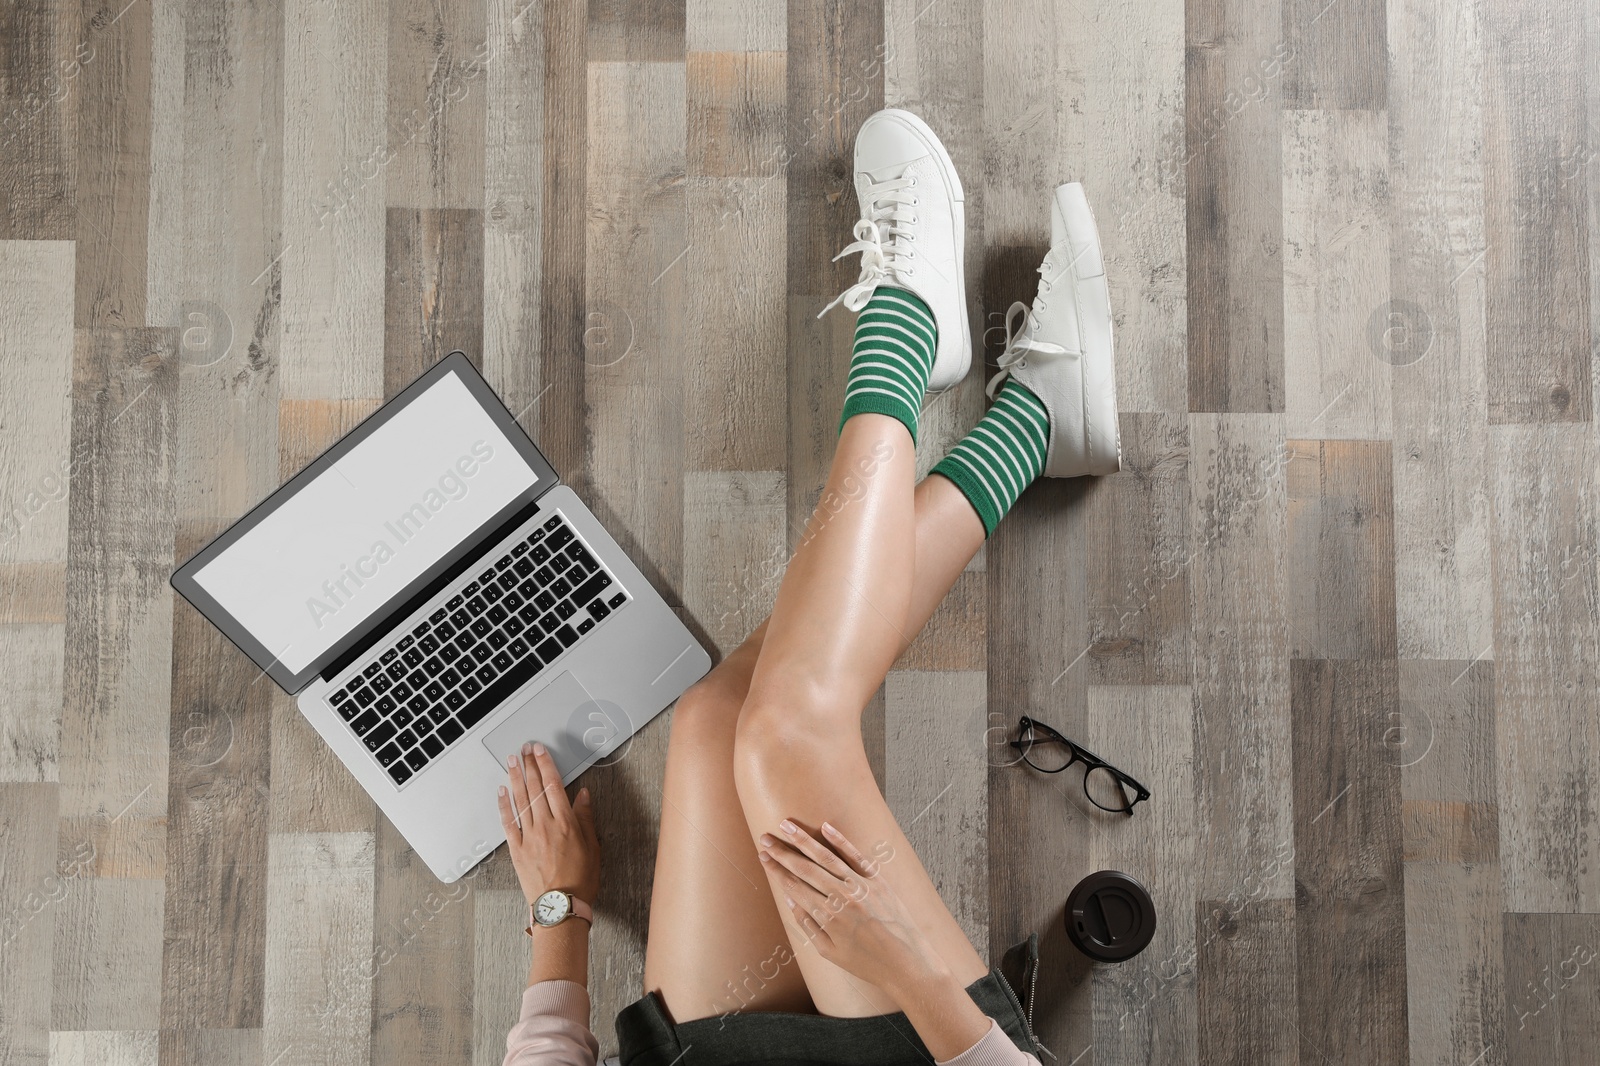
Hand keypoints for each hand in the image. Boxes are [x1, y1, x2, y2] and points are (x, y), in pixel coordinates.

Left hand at [498, 741, 599, 906]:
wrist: (560, 906)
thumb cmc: (580, 880)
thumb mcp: (592, 847)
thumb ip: (585, 818)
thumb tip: (582, 795)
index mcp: (566, 823)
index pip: (553, 785)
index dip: (546, 765)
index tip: (540, 751)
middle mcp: (546, 826)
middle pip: (535, 788)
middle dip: (529, 765)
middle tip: (524, 749)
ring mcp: (529, 837)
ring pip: (520, 800)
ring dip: (515, 778)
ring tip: (512, 761)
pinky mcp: (516, 849)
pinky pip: (508, 822)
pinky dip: (504, 805)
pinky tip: (502, 791)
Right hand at [758, 820, 948, 998]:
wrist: (908, 963)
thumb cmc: (867, 963)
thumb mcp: (830, 953)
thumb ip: (808, 925)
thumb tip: (790, 900)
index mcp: (827, 917)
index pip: (794, 887)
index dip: (776, 870)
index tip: (763, 857)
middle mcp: (842, 897)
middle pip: (805, 869)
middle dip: (783, 852)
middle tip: (765, 838)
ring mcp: (861, 886)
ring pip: (826, 857)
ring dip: (804, 840)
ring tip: (786, 825)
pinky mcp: (878, 880)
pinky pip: (856, 856)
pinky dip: (840, 840)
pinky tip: (825, 827)